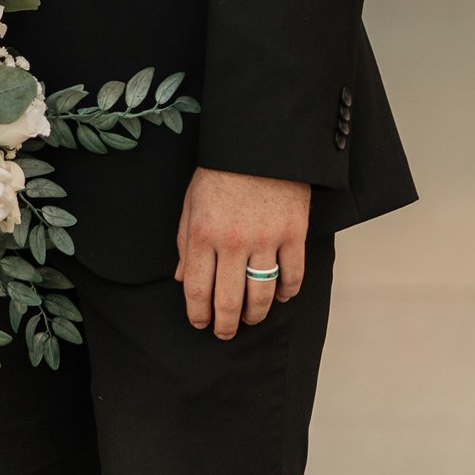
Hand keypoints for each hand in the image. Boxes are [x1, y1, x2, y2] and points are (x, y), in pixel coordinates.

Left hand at [175, 166, 309, 338]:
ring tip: (250, 319)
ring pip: (261, 295)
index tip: (200, 324)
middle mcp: (232, 242)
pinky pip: (292, 276)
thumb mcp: (191, 202)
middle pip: (228, 301)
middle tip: (224, 333)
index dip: (198, 314)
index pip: (197, 289)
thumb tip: (180, 278)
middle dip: (225, 325)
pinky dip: (287, 293)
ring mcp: (265, 239)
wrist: (259, 141)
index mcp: (202, 233)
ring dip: (255, 315)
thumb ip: (184, 242)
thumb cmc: (220, 171)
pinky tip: (280, 296)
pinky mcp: (293, 234)